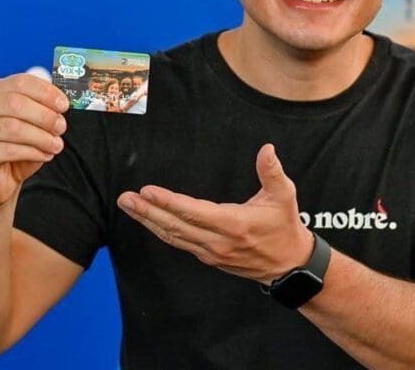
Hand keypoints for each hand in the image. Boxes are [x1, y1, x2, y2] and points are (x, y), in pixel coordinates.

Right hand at [0, 74, 69, 210]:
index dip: (45, 92)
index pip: (20, 82)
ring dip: (41, 137)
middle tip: (61, 127)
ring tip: (56, 145)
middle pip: (15, 103)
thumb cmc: (16, 149)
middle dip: (44, 116)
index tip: (64, 105)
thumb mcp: (31, 125)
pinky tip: (44, 155)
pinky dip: (32, 152)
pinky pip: (8, 150)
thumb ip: (43, 109)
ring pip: (13, 128)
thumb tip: (62, 102)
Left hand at [117, 144, 313, 283]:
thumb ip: (271, 172)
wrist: (289, 264)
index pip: (192, 212)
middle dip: (147, 212)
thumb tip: (267, 149)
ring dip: (148, 221)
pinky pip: (179, 243)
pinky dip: (161, 230)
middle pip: (174, 226)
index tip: (147, 191)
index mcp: (232, 224)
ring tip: (128, 206)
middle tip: (125, 199)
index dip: (168, 202)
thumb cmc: (284, 226)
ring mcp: (210, 252)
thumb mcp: (284, 196)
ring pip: (172, 236)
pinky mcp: (208, 257)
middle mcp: (217, 241)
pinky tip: (148, 219)